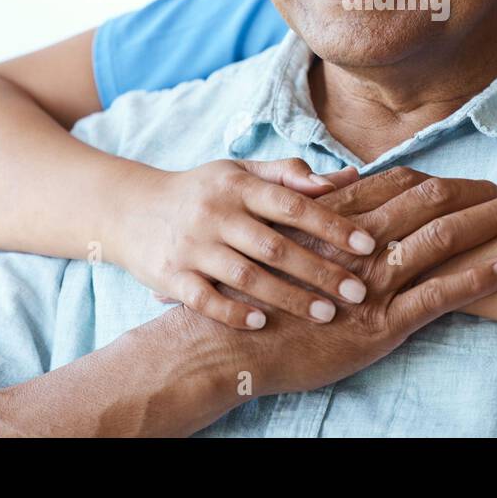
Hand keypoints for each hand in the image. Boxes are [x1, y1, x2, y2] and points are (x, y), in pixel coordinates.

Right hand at [112, 158, 377, 328]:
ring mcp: (191, 246)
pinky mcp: (169, 276)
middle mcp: (215, 214)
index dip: (332, 225)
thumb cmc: (201, 191)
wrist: (129, 209)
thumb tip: (348, 177)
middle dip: (320, 271)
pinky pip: (205, 300)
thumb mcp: (240, 172)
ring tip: (326, 315)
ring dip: (289, 298)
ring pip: (246, 277)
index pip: (292, 205)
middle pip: (276, 246)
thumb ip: (290, 175)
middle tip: (359, 292)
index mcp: (238, 186)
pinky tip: (263, 325)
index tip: (368, 245)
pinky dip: (234, 313)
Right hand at [206, 170, 496, 396]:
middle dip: (480, 194)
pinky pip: (439, 295)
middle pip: (432, 201)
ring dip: (490, 224)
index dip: (444, 177)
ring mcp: (372, 282)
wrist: (231, 345)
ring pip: (443, 239)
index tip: (474, 180)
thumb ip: (318, 205)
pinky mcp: (379, 323)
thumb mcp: (284, 239)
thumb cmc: (257, 293)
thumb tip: (348, 176)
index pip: (402, 183)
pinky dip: (477, 279)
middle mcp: (358, 241)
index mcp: (337, 217)